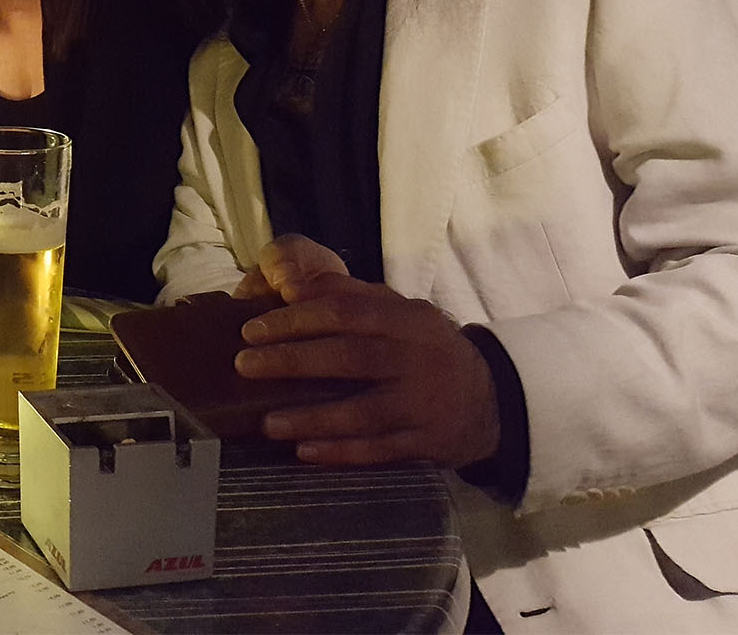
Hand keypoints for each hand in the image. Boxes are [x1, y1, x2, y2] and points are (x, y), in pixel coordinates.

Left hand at [233, 234, 501, 468]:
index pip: (345, 313)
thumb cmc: (426, 350)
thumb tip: (293, 284)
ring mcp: (423, 405)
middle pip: (349, 358)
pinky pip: (379, 450)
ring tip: (266, 423)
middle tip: (245, 366)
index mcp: (408, 320)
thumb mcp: (401, 313)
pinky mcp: (427, 444)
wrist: (492, 399)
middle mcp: (417, 360)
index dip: (295, 320)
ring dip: (311, 417)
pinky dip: (341, 452)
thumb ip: (351, 297)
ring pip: (362, 412)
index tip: (252, 330)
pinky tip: (304, 451)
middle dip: (291, 361)